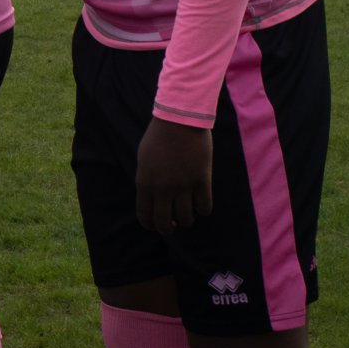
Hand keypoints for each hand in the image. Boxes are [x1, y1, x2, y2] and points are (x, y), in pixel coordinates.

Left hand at [136, 116, 213, 235]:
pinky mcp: (202, 180)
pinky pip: (204, 208)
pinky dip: (203, 210)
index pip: (145, 216)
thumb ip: (147, 181)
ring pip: (186, 219)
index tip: (157, 225)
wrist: (179, 119)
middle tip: (174, 223)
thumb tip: (152, 200)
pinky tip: (201, 203)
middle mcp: (162, 188)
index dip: (151, 225)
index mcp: (144, 182)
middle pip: (165, 224)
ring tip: (188, 211)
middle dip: (169, 227)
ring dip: (187, 220)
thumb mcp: (144, 159)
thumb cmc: (159, 137)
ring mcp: (183, 186)